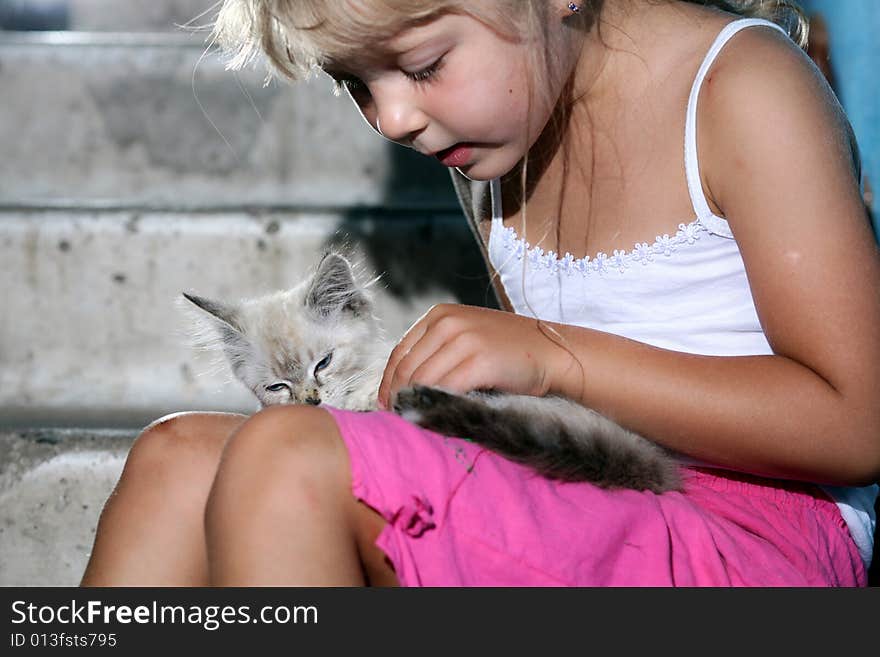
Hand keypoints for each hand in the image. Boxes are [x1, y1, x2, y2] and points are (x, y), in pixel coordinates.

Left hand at [377, 304, 560, 409]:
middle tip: (400, 420)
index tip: (387, 405)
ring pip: (424, 381)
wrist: (552, 352)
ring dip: (417, 405)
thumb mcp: (467, 339)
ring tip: (417, 422)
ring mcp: (465, 340)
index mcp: (439, 315)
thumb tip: (400, 388)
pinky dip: (438, 406)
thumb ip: (437, 353)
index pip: (400, 352)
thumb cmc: (508, 352)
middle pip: (408, 369)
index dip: (387, 383)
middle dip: (400, 398)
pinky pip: (447, 389)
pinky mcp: (480, 360)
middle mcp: (448, 323)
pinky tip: (438, 418)